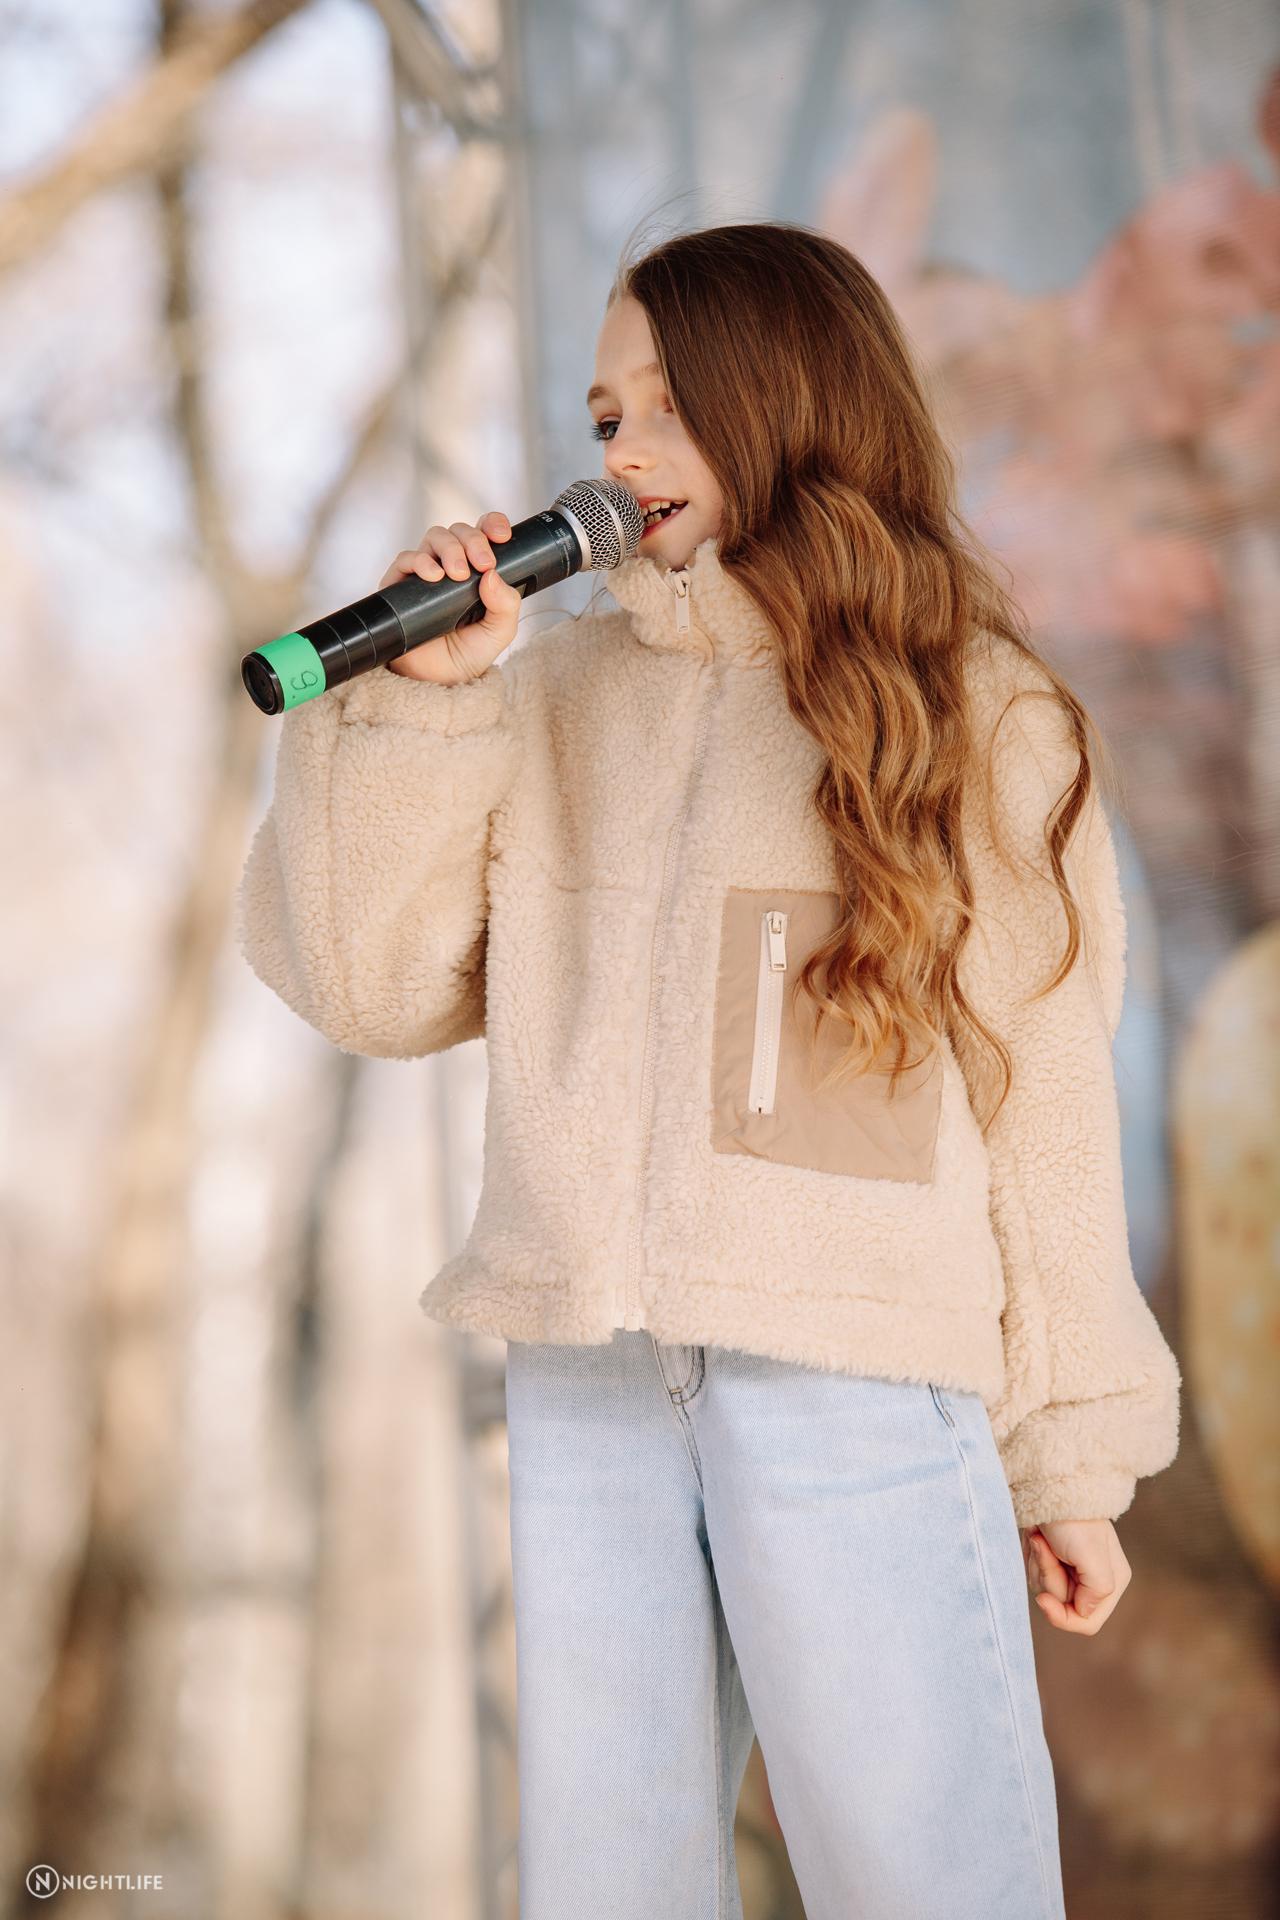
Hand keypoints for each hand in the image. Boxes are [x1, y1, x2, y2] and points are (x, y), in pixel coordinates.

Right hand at [377, 512, 521, 682]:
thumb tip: (493, 574)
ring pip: (435, 537)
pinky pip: (406, 558)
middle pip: (459, 532)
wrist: (435, 682)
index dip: (492, 525)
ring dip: (450, 549)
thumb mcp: (499, 632)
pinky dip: (421, 561)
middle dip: (473, 541)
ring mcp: (425, 573)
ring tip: (457, 575)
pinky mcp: (400, 585)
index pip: (484, 533)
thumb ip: (506, 604)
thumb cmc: (467, 655)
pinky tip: (433, 577)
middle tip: (482, 564)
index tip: (502, 535)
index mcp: (478, 571)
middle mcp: (451, 566)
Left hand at [1022, 1518, 1130, 1633]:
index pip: (1087, 1622)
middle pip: (1061, 1604)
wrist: (1050, 1484)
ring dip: (1038, 1563)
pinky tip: (1035, 1536)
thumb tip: (1083, 1611)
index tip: (1043, 1599)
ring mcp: (1070, 1568)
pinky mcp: (1051, 1557)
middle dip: (1048, 1577)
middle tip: (1046, 1549)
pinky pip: (1035, 1572)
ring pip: (1045, 1589)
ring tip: (1041, 1537)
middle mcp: (1092, 1579)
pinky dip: (1031, 1555)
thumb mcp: (1092, 1557)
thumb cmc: (1073, 1519)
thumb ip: (1097, 1592)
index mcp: (1112, 1582)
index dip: (1062, 1616)